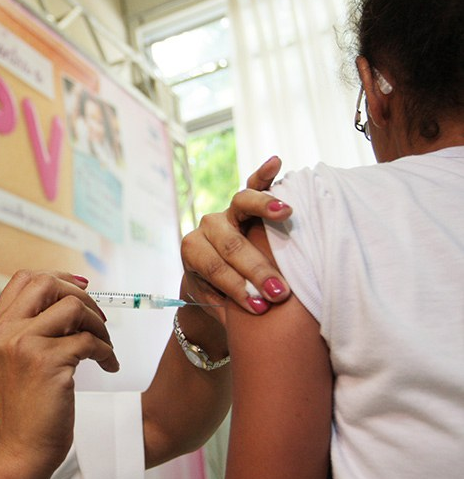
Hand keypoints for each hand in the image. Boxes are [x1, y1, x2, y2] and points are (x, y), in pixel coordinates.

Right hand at [0, 271, 117, 478]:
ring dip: (97, 324)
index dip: (58, 278)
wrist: (21, 448)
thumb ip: (33, 323)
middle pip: (47, 283)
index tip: (80, 291)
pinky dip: (106, 351)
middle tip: (95, 320)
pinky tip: (108, 365)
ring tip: (103, 346)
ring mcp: (24, 345)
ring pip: (72, 307)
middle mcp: (5, 330)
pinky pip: (89, 340)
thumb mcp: (16, 356)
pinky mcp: (48, 363)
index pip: (25, 278)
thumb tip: (74, 289)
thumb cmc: (27, 404)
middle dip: (80, 296)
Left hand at [180, 156, 291, 315]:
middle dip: (255, 268)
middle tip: (280, 290)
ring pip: (242, 205)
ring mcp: (226, 212)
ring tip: (286, 213)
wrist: (213, 281)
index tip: (260, 307)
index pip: (215, 268)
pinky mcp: (245, 203)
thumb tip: (263, 315)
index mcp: (193, 251)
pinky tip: (276, 163)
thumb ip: (234, 309)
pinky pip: (254, 185)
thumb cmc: (220, 297)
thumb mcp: (219, 306)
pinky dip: (264, 174)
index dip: (236, 287)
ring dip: (264, 209)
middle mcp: (207, 228)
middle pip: (231, 243)